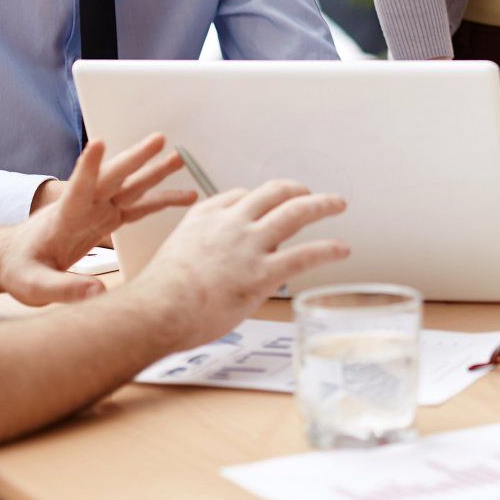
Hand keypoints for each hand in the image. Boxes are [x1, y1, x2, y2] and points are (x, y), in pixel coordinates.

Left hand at [0, 135, 196, 306]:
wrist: (16, 257)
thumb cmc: (20, 269)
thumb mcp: (34, 285)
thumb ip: (64, 289)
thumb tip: (99, 292)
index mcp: (64, 217)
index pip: (77, 189)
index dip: (88, 167)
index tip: (98, 143)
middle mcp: (84, 207)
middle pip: (113, 179)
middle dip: (135, 159)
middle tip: (158, 140)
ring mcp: (98, 210)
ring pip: (130, 186)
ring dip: (153, 171)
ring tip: (179, 157)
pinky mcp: (108, 219)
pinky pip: (140, 206)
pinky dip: (162, 199)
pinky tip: (186, 196)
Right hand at [139, 180, 350, 351]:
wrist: (157, 310)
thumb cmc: (159, 294)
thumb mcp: (173, 255)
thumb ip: (197, 250)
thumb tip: (208, 264)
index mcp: (206, 216)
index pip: (240, 196)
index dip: (258, 200)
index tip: (267, 204)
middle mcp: (232, 223)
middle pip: (274, 193)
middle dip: (296, 190)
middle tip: (309, 193)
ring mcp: (250, 246)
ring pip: (295, 213)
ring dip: (321, 205)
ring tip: (337, 204)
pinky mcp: (263, 273)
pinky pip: (306, 254)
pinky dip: (328, 248)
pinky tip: (341, 249)